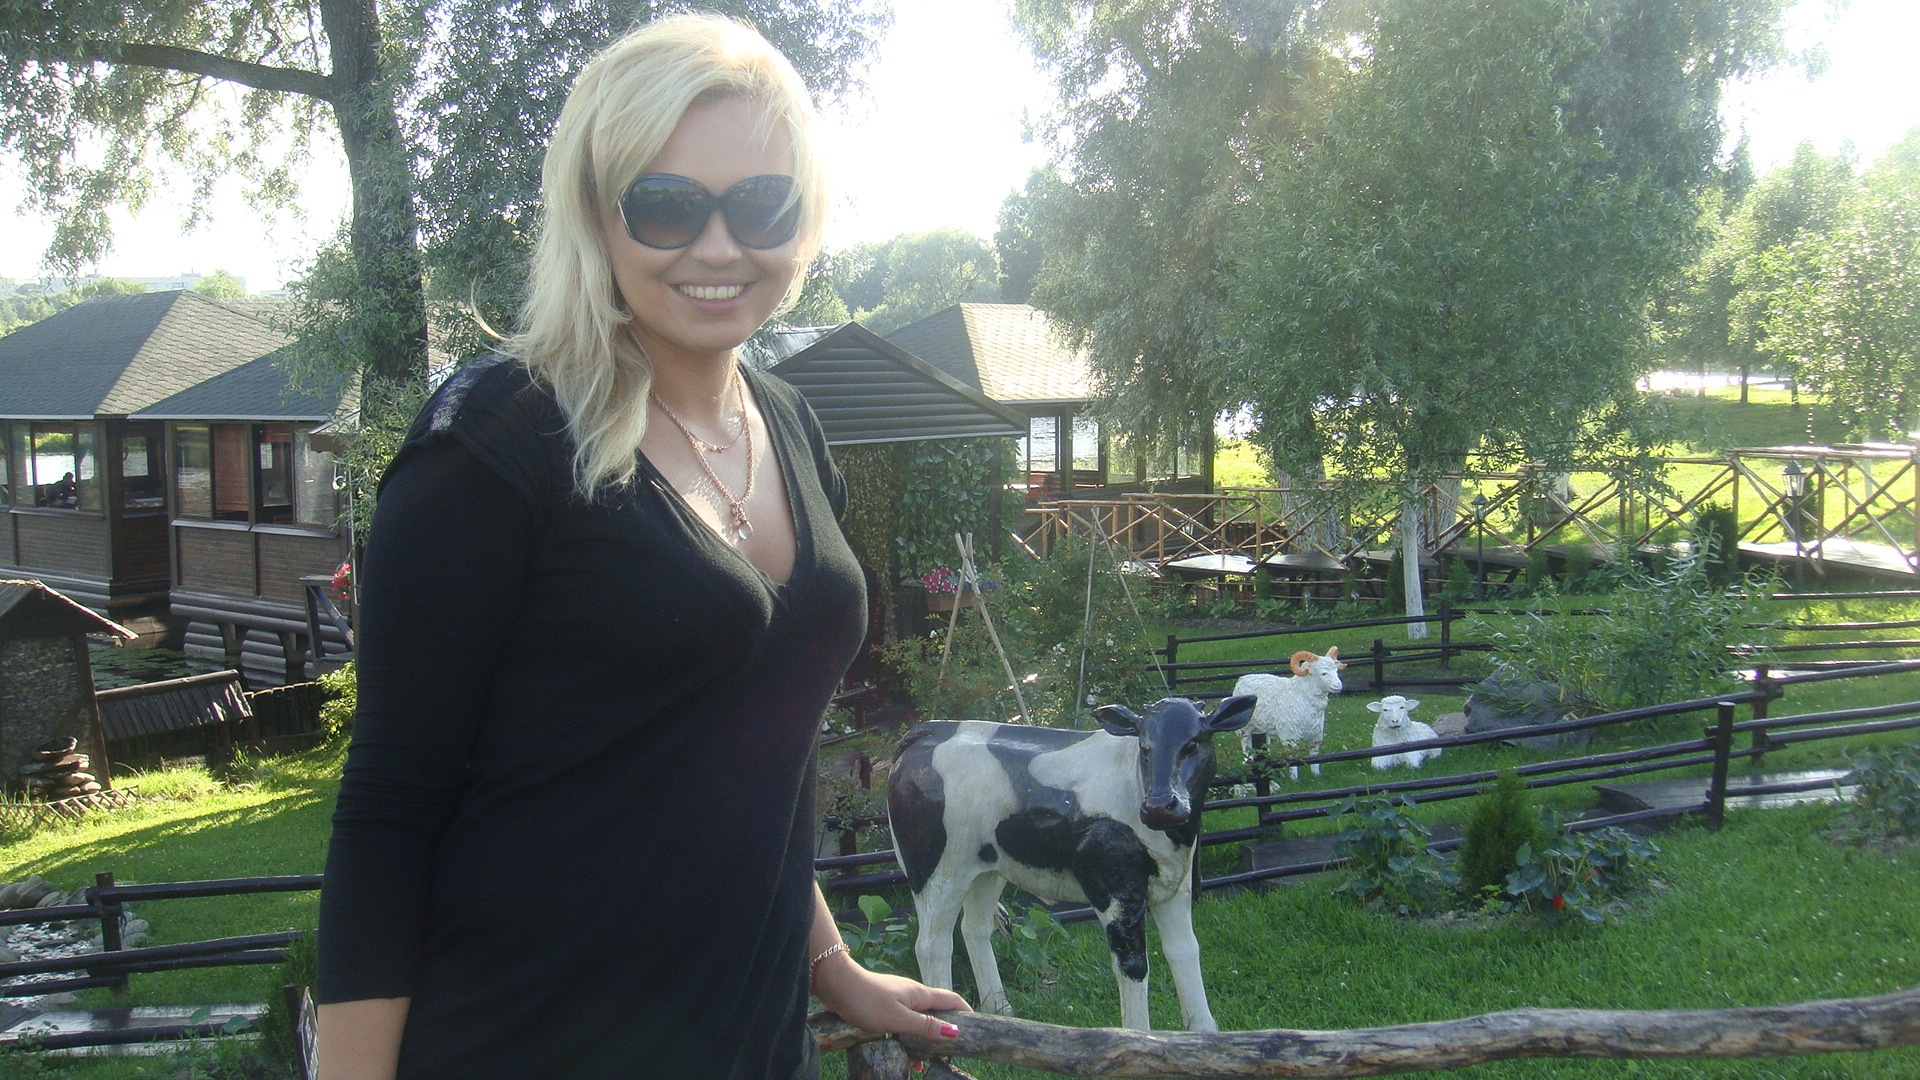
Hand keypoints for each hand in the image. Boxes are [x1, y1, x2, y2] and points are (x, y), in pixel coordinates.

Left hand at [812, 952, 970, 1042]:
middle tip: (950, 1052)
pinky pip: (902, 1021)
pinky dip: (907, 1036)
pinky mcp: (882, 1004)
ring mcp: (896, 998)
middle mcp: (911, 994)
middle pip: (936, 1010)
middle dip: (946, 1029)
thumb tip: (955, 1031)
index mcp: (919, 995)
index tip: (976, 1029)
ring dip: (924, 1038)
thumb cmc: (866, 1000)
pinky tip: (901, 1053)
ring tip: (924, 1062)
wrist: (835, 983)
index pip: (951, 1000)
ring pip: (918, 1018)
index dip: (966, 1013)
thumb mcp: (898, 1018)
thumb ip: (925, 1026)